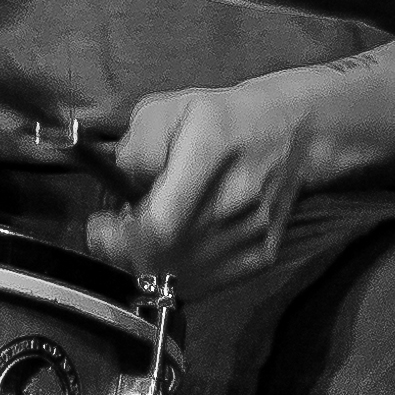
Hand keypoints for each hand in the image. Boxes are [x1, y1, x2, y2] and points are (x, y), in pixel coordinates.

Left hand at [76, 76, 317, 289]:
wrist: (293, 132)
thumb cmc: (222, 119)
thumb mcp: (166, 110)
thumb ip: (134, 149)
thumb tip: (122, 190)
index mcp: (210, 150)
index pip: (161, 223)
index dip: (122, 241)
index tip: (101, 229)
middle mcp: (237, 196)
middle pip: (167, 254)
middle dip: (127, 249)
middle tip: (120, 228)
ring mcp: (254, 231)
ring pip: (184, 275)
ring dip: (152, 262)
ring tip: (150, 234)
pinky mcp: (263, 255)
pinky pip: (208, 284)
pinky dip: (181, 274)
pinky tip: (175, 249)